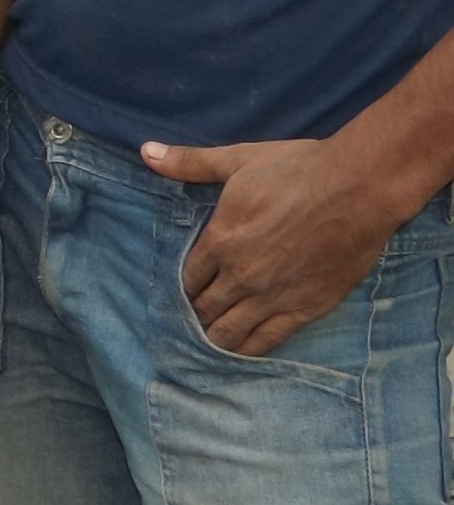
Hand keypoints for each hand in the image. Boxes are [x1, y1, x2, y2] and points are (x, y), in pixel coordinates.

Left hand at [144, 135, 398, 355]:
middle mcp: (241, 275)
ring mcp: (273, 296)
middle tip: (191, 322)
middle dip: (194, 315)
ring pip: (229, 332)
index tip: (182, 293)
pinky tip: (239, 353)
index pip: (187, 278)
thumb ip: (190, 163)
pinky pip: (267, 340)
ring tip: (206, 342)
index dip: (183, 287)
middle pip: (204, 309)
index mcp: (220, 241)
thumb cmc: (296, 171)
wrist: (357, 189)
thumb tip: (146, 151)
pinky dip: (248, 349)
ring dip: (214, 337)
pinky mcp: (305, 309)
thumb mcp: (237, 161)